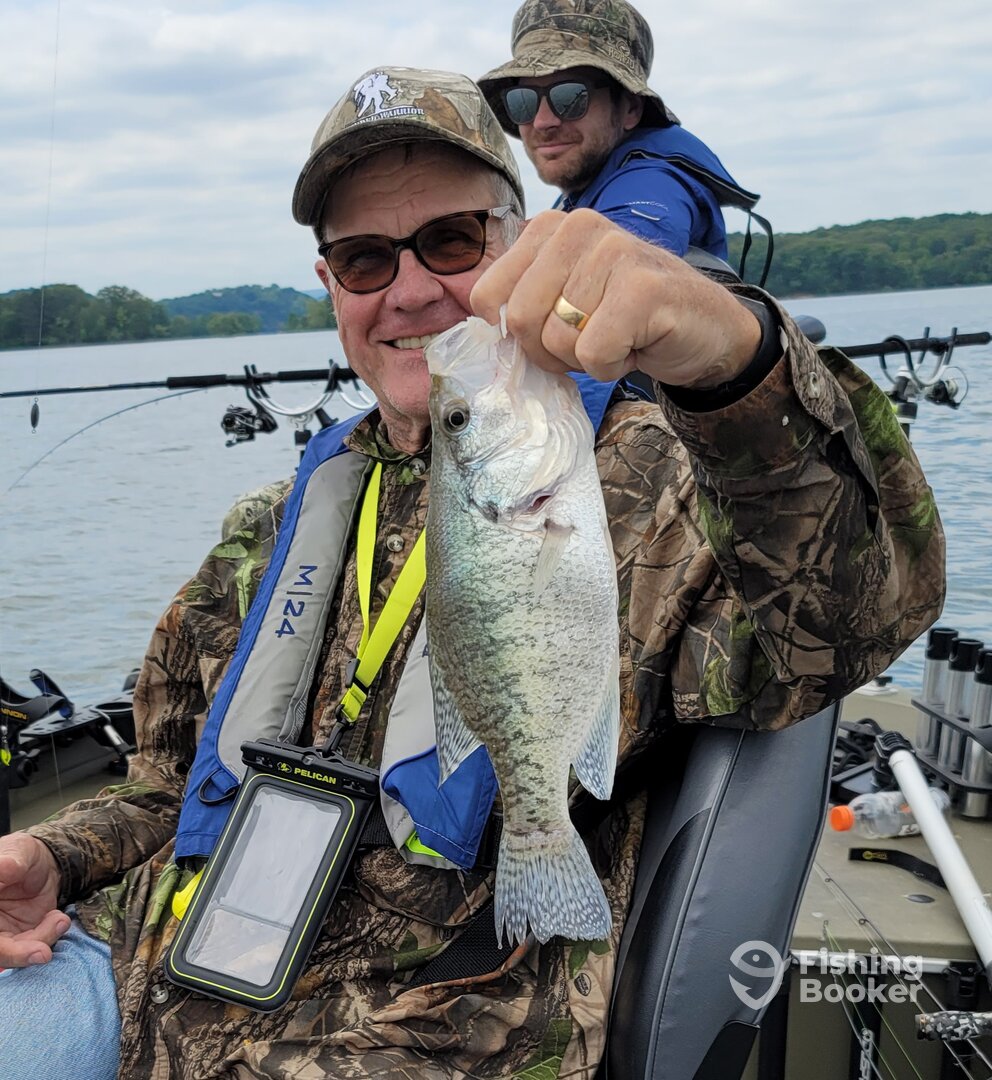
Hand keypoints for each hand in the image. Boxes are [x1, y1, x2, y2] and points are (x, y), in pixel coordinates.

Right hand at [0, 832, 68, 967]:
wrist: (45, 862)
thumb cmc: (23, 853)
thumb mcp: (18, 851)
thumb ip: (8, 864)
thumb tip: (1, 868)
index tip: (6, 940)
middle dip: (17, 954)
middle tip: (42, 952)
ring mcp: (3, 934)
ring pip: (13, 953)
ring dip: (40, 941)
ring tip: (60, 921)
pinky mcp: (23, 939)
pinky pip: (34, 946)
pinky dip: (48, 937)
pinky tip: (60, 920)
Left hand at [471, 208, 760, 387]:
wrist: (705, 328)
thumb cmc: (627, 318)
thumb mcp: (565, 296)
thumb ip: (524, 299)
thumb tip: (484, 322)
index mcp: (550, 227)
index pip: (488, 297)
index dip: (517, 334)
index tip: (555, 330)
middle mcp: (579, 228)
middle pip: (520, 320)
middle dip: (550, 352)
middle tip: (588, 342)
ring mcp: (613, 252)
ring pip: (558, 341)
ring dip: (587, 360)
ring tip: (618, 337)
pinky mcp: (642, 288)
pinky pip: (594, 353)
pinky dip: (613, 366)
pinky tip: (636, 344)